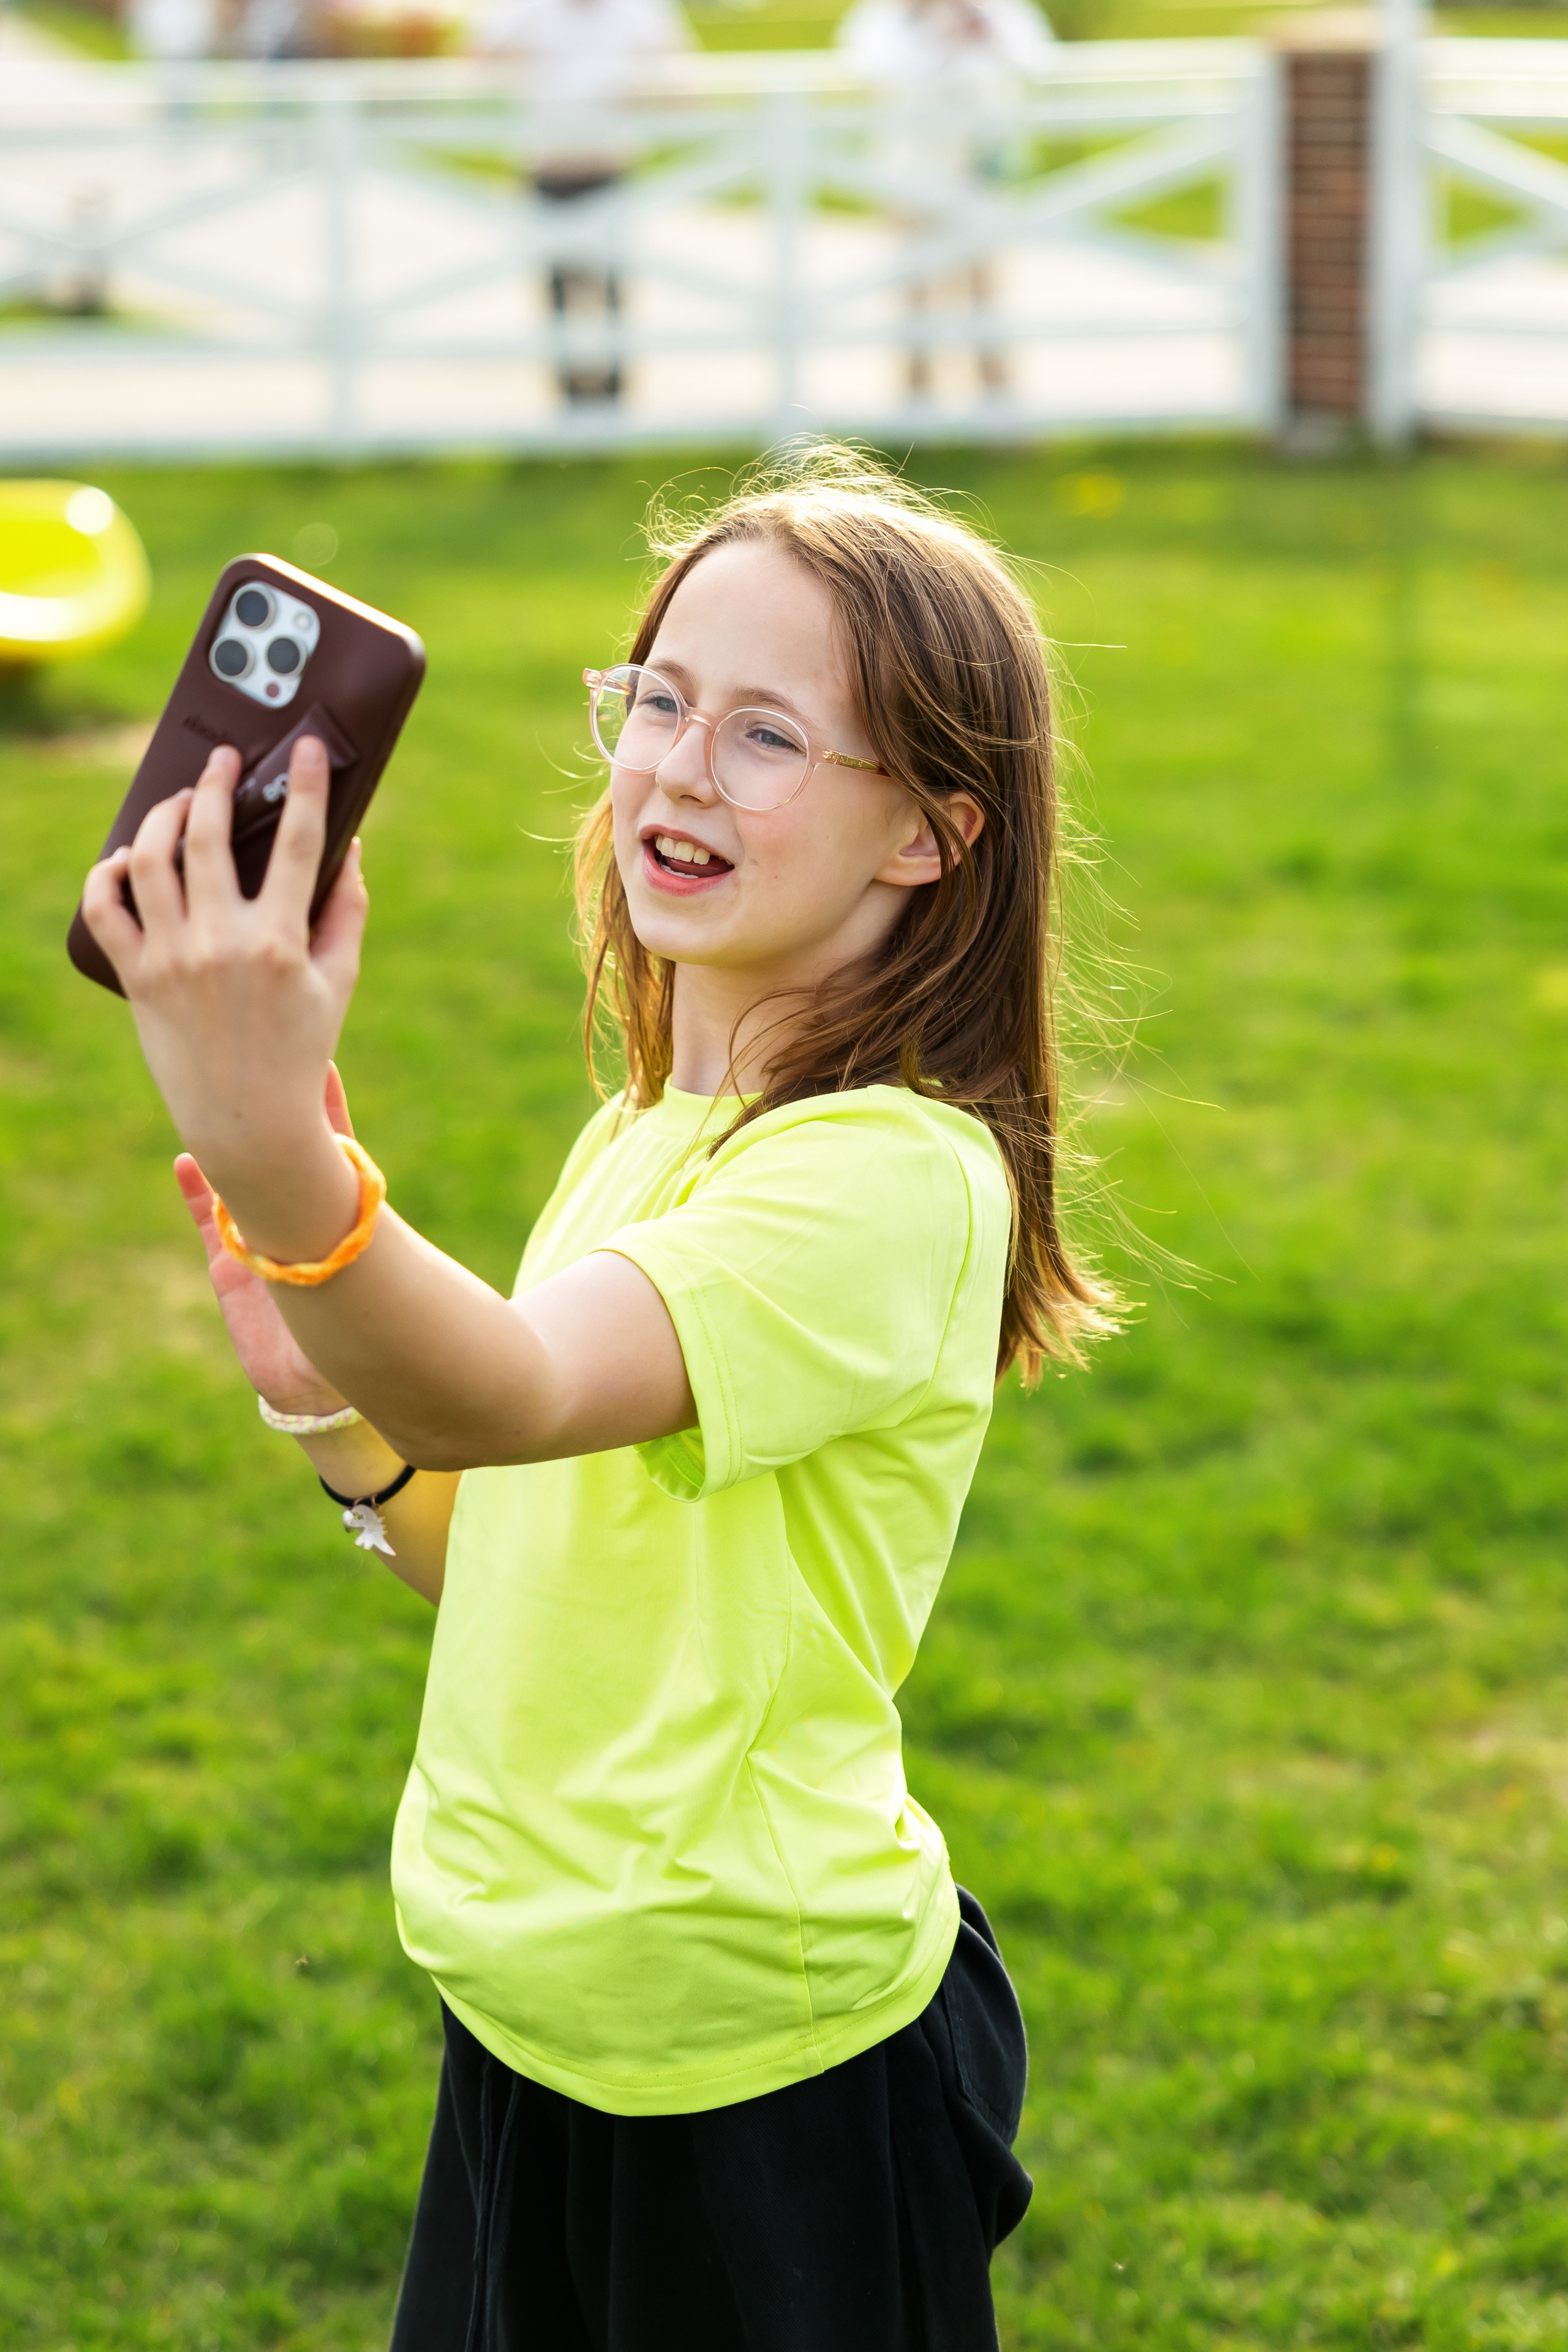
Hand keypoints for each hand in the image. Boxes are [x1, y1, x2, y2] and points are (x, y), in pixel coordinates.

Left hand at [82, 734, 365, 1257]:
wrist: (246, 1120)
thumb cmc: (300, 1047)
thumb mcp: (337, 982)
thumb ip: (346, 912)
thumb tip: (348, 850)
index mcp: (279, 942)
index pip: (297, 844)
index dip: (307, 788)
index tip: (310, 749)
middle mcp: (221, 944)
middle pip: (208, 837)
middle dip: (216, 784)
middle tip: (223, 760)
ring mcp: (172, 959)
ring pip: (148, 861)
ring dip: (161, 818)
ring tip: (178, 801)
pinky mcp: (137, 977)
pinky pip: (105, 909)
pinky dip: (107, 875)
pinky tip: (125, 859)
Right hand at [175, 1063, 358, 1416]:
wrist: (324, 1389)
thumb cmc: (363, 1334)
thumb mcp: (382, 1283)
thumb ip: (390, 1252)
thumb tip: (419, 1215)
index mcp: (336, 1214)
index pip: (331, 1146)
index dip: (327, 1106)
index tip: (324, 1062)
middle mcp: (294, 1218)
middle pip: (280, 1150)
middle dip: (272, 1107)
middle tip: (262, 1058)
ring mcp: (258, 1238)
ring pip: (239, 1177)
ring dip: (229, 1143)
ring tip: (215, 1100)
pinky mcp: (228, 1267)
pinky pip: (208, 1221)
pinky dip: (198, 1193)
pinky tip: (186, 1161)